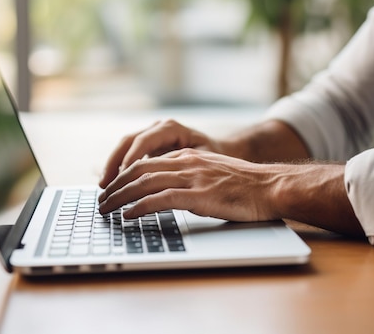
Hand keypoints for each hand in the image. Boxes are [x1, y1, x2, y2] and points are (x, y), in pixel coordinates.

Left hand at [98, 148, 279, 221]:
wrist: (272, 186)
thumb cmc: (247, 185)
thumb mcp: (214, 172)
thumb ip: (192, 175)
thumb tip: (173, 188)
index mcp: (189, 156)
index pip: (147, 162)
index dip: (124, 175)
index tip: (111, 187)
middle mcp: (186, 162)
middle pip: (139, 170)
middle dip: (115, 185)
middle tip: (101, 200)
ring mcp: (192, 177)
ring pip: (144, 183)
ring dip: (120, 197)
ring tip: (106, 209)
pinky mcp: (199, 195)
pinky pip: (160, 199)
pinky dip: (139, 207)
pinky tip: (128, 216)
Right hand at [99, 119, 222, 187]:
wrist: (221, 151)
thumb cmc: (214, 157)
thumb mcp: (200, 161)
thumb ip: (180, 167)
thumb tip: (160, 180)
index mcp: (171, 128)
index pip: (144, 141)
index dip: (131, 159)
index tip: (123, 176)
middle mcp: (158, 128)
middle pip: (128, 141)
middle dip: (114, 163)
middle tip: (106, 185)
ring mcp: (151, 135)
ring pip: (124, 147)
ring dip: (112, 166)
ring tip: (104, 186)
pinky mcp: (147, 146)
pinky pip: (128, 155)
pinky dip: (118, 168)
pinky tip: (110, 183)